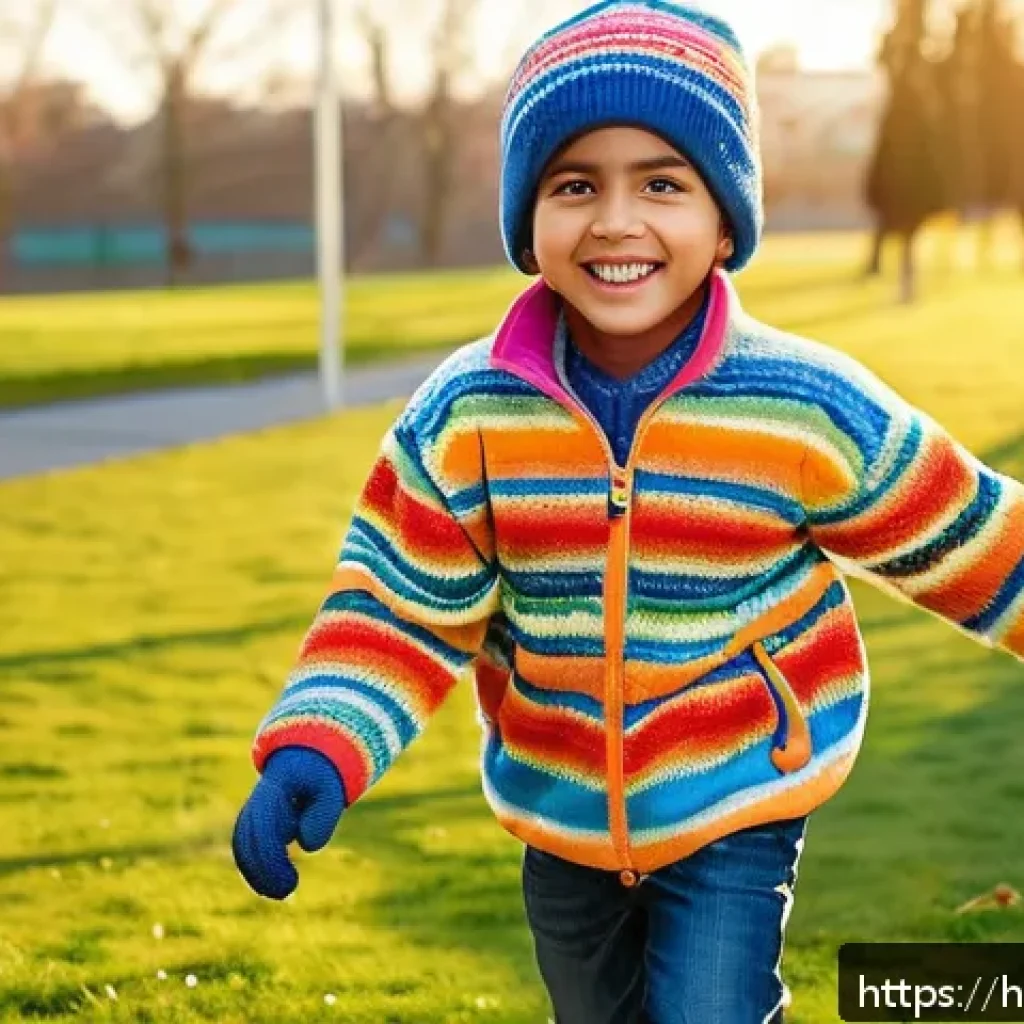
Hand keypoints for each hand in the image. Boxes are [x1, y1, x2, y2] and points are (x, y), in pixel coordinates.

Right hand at [232, 746, 345, 898]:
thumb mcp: (331, 791)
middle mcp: (257, 800)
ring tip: (281, 891)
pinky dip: (255, 866)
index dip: (272, 857)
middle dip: (261, 870)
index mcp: (274, 788)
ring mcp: (252, 809)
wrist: (306, 758)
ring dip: (256, 872)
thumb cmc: (321, 776)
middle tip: (287, 891)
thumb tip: (305, 844)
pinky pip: (246, 845)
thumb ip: (322, 816)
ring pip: (242, 844)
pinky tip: (272, 884)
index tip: (291, 880)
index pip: (263, 826)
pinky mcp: (254, 820)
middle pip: (246, 838)